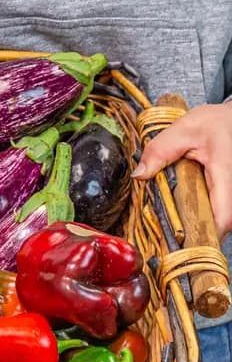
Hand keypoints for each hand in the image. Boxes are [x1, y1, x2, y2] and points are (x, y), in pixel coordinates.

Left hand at [133, 103, 231, 240]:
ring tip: (176, 225)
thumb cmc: (212, 123)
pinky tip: (185, 211)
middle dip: (197, 232)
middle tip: (170, 237)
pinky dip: (202, 214)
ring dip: (199, 223)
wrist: (230, 120)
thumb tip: (139, 175)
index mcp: (225, 172)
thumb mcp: (182, 129)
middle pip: (221, 223)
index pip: (223, 217)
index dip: (205, 234)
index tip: (182, 241)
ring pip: (220, 219)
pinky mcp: (227, 194)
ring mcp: (231, 192)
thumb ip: (159, 151)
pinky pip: (218, 212)